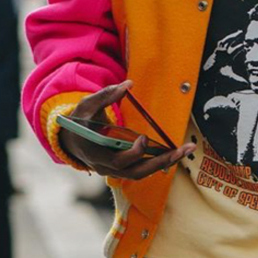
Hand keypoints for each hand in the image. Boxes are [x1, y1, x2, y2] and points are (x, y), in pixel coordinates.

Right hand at [58, 81, 195, 179]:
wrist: (72, 139)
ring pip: (140, 174)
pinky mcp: (120, 170)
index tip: (145, 139)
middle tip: (180, 151)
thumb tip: (128, 84)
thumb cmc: (80, 120)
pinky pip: (140, 170)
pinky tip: (175, 152)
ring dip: (164, 164)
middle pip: (134, 172)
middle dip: (159, 162)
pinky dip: (158, 163)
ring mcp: (112, 171)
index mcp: (95, 152)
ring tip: (185, 151)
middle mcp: (104, 166)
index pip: (116, 161)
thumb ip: (106, 95)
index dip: (133, 153)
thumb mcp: (87, 105)